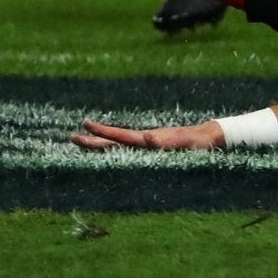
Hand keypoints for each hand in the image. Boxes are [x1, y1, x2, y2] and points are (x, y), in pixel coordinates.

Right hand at [71, 118, 224, 152]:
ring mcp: (146, 145)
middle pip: (113, 141)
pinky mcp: (151, 150)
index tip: (85, 125)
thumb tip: (147, 139)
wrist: (207, 138)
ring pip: (118, 145)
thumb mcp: (183, 144)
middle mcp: (144, 140)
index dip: (103, 133)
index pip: (121, 137)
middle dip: (92, 140)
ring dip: (100, 145)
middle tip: (70, 137)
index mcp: (148, 139)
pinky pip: (127, 151)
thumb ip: (166, 142)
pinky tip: (105, 153)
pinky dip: (113, 150)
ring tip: (81, 143)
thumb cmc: (198, 143)